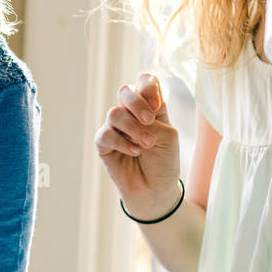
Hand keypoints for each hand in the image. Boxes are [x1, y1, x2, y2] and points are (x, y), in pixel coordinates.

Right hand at [94, 72, 181, 213]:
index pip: (145, 82)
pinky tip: (134, 152)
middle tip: (149, 120)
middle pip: (125, 91)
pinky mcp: (104, 144)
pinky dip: (122, 142)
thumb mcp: (168, 136)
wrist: (155, 190)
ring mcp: (116, 128)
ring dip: (133, 128)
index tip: (157, 105)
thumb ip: (152, 119)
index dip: (148, 87)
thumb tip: (126, 113)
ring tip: (146, 144)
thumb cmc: (164, 162)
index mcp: (150, 107)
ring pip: (114, 113)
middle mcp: (131, 114)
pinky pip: (106, 134)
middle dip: (137, 103)